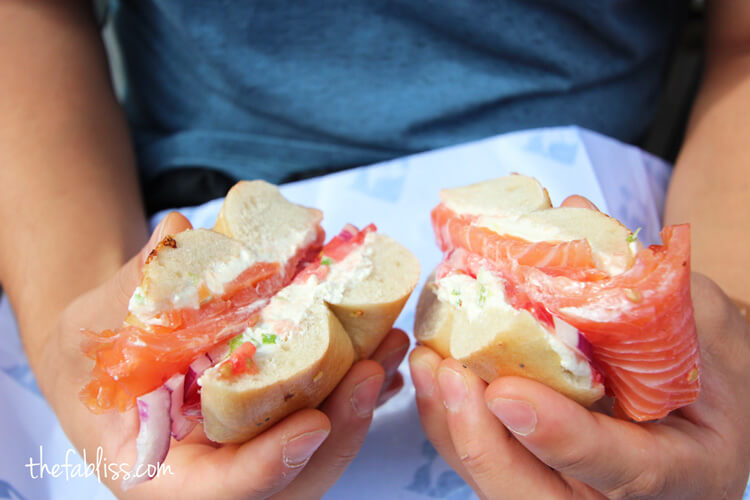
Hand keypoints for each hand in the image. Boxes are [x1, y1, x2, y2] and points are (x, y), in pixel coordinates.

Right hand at [40, 213, 407, 498]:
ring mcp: (245, 451)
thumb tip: (178, 235)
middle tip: (374, 369)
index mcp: (157, 471)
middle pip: (288, 479)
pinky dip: (355, 394)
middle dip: (339, 427)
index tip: (312, 425)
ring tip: (392, 346)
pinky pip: (322, 423)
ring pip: (317, 454)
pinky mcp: (268, 425)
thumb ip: (133, 290)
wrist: (103, 359)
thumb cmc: (89, 352)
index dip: (267, 465)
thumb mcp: (93, 323)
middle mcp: (211, 470)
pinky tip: (386, 356)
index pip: (218, 490)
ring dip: (361, 405)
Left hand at [409, 196, 749, 498]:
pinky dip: (451, 418)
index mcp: (683, 469)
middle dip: (483, 443)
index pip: (622, 468)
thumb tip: (572, 214)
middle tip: (449, 376)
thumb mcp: (708, 324)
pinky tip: (434, 366)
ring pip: (500, 481)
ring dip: (454, 426)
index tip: (507, 393)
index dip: (562, 437)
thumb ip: (650, 278)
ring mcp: (571, 485)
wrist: (705, 398)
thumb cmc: (712, 361)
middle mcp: (615, 494)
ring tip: (429, 362)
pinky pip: (487, 456)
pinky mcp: (536, 465)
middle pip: (536, 498)